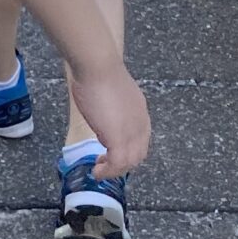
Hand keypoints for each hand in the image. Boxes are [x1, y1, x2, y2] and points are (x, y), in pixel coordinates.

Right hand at [63, 57, 150, 177]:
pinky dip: (107, 172)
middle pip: (138, 154)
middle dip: (122, 164)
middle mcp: (140, 124)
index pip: (141, 140)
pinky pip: (117, 164)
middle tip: (105, 165)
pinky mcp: (118, 138)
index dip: (128, 150)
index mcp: (140, 112)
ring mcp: (131, 132)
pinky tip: (96, 171)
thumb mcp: (110, 92)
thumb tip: (102, 115)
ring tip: (100, 170)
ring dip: (114, 170)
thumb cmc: (98, 72)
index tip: (112, 153)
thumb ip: (112, 107)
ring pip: (130, 162)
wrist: (97, 67)